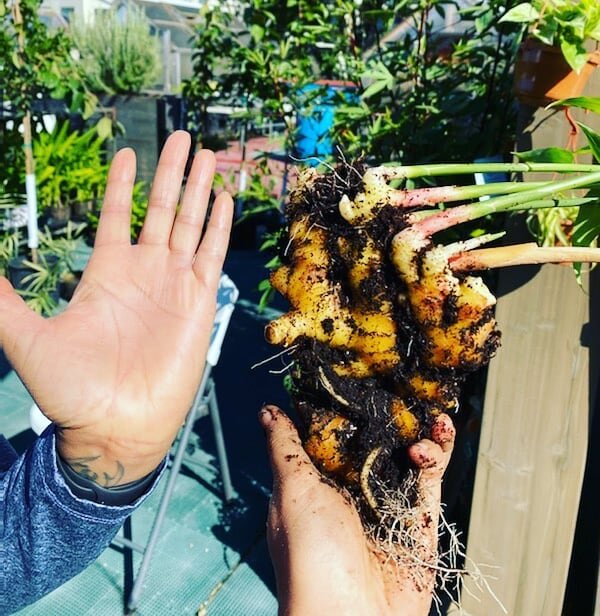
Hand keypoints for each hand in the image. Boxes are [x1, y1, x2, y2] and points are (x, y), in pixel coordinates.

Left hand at [0, 131, 232, 484]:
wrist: (118, 426)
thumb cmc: (73, 389)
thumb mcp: (27, 339)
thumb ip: (2, 303)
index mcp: (106, 272)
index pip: (118, 215)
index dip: (122, 184)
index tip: (128, 152)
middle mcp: (144, 271)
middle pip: (162, 209)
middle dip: (172, 173)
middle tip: (182, 138)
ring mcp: (175, 284)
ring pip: (191, 224)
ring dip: (200, 190)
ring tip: (206, 156)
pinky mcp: (200, 301)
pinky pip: (212, 254)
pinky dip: (219, 226)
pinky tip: (224, 200)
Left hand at [260, 405, 454, 615]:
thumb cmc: (309, 553)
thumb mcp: (292, 490)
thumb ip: (286, 448)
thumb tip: (267, 410)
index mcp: (319, 482)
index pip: (338, 434)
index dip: (351, 408)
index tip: (363, 377)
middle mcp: (354, 491)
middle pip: (378, 444)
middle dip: (393, 417)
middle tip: (408, 389)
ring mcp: (387, 505)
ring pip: (408, 458)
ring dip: (422, 431)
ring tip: (432, 411)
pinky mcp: (417, 522)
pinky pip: (429, 481)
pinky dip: (436, 455)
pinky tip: (434, 435)